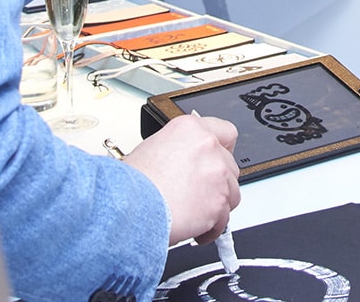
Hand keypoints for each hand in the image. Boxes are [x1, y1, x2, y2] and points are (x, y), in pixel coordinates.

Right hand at [120, 114, 240, 244]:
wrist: (128, 207)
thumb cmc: (131, 184)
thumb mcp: (152, 149)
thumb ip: (178, 151)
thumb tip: (185, 162)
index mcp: (190, 129)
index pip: (225, 132)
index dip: (221, 150)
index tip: (217, 161)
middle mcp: (207, 146)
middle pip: (229, 166)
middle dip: (216, 182)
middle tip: (197, 193)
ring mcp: (217, 173)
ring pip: (231, 192)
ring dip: (216, 204)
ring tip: (194, 214)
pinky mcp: (219, 201)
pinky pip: (224, 219)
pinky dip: (211, 227)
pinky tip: (195, 229)